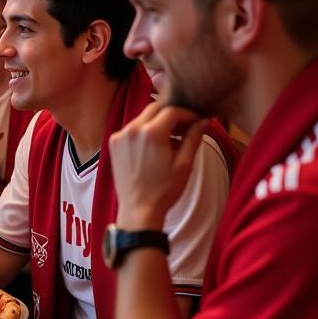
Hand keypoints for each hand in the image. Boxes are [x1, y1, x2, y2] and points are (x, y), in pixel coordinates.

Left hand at [108, 101, 207, 228]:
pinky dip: (144, 131)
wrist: (139, 210)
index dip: (188, 113)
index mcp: (151, 133)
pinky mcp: (114, 144)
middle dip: (172, 114)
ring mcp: (120, 136)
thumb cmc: (164, 190)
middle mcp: (132, 129)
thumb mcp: (184, 163)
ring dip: (158, 122)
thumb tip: (204, 120)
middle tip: (185, 126)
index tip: (197, 120)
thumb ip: (193, 138)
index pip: (173, 110)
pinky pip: (132, 129)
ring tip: (172, 138)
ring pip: (143, 118)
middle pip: (155, 108)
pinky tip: (155, 146)